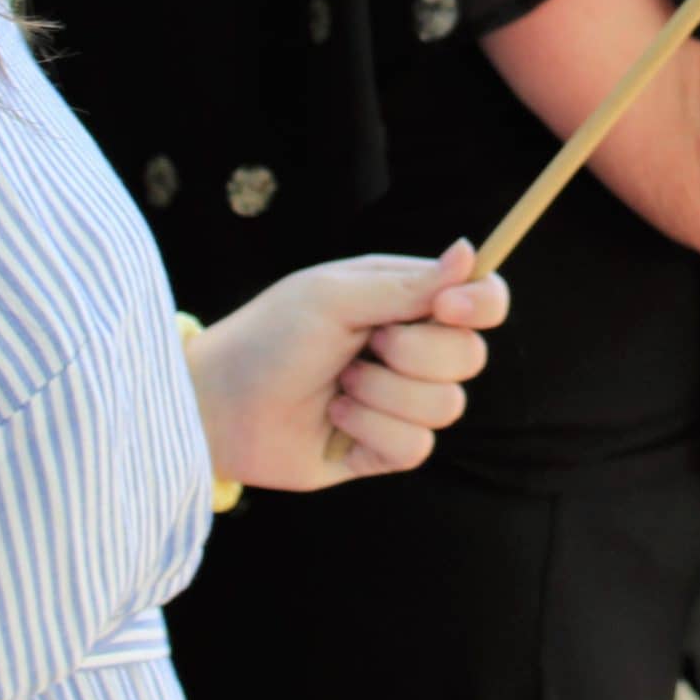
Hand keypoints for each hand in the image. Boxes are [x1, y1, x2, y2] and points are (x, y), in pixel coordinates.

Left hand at [185, 241, 510, 489]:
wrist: (220, 404)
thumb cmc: (270, 336)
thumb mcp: (335, 298)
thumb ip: (407, 285)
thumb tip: (470, 252)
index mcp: (404, 299)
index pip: (480, 299)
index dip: (480, 305)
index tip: (445, 309)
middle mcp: (411, 348)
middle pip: (469, 356)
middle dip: (415, 354)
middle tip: (364, 345)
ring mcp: (400, 400)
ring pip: (447, 406)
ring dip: (383, 395)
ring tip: (337, 386)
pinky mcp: (385, 447)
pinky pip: (417, 447)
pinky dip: (370, 430)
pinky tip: (334, 419)